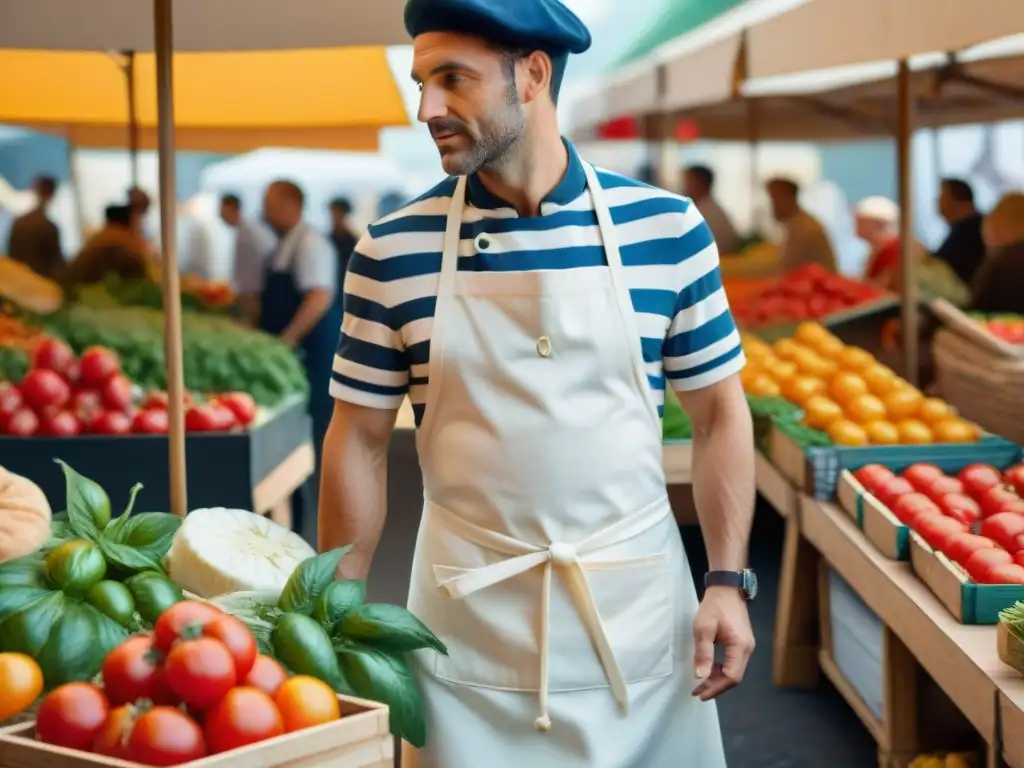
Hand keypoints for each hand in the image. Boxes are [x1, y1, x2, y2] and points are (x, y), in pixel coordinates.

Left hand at [691, 586, 754, 700]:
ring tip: (700, 683)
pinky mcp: (742, 642)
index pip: (731, 676)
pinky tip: (709, 669)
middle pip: (734, 677)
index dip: (715, 688)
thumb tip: (700, 677)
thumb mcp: (703, 628)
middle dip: (715, 686)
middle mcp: (747, 649)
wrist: (726, 588)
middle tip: (697, 692)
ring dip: (717, 679)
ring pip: (734, 670)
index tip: (700, 694)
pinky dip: (721, 669)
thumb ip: (703, 653)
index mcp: (740, 647)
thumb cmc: (714, 606)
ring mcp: (747, 646)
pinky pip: (733, 662)